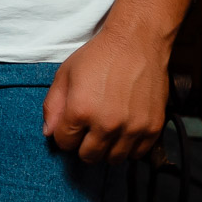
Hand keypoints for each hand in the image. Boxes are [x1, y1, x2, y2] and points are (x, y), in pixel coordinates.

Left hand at [41, 23, 172, 162]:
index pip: (64, 143)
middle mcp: (107, 124)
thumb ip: (53, 106)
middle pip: (89, 156)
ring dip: (107, 149)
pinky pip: (138, 154)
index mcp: (81, 111)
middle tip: (89, 130)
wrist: (137, 41)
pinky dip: (130, 147)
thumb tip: (49, 133)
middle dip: (84, 145)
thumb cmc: (99, 55)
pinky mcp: (153, 127)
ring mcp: (132, 128)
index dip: (65, 134)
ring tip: (107, 131)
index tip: (73, 125)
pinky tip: (125, 131)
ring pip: (113, 159)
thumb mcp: (65, 74)